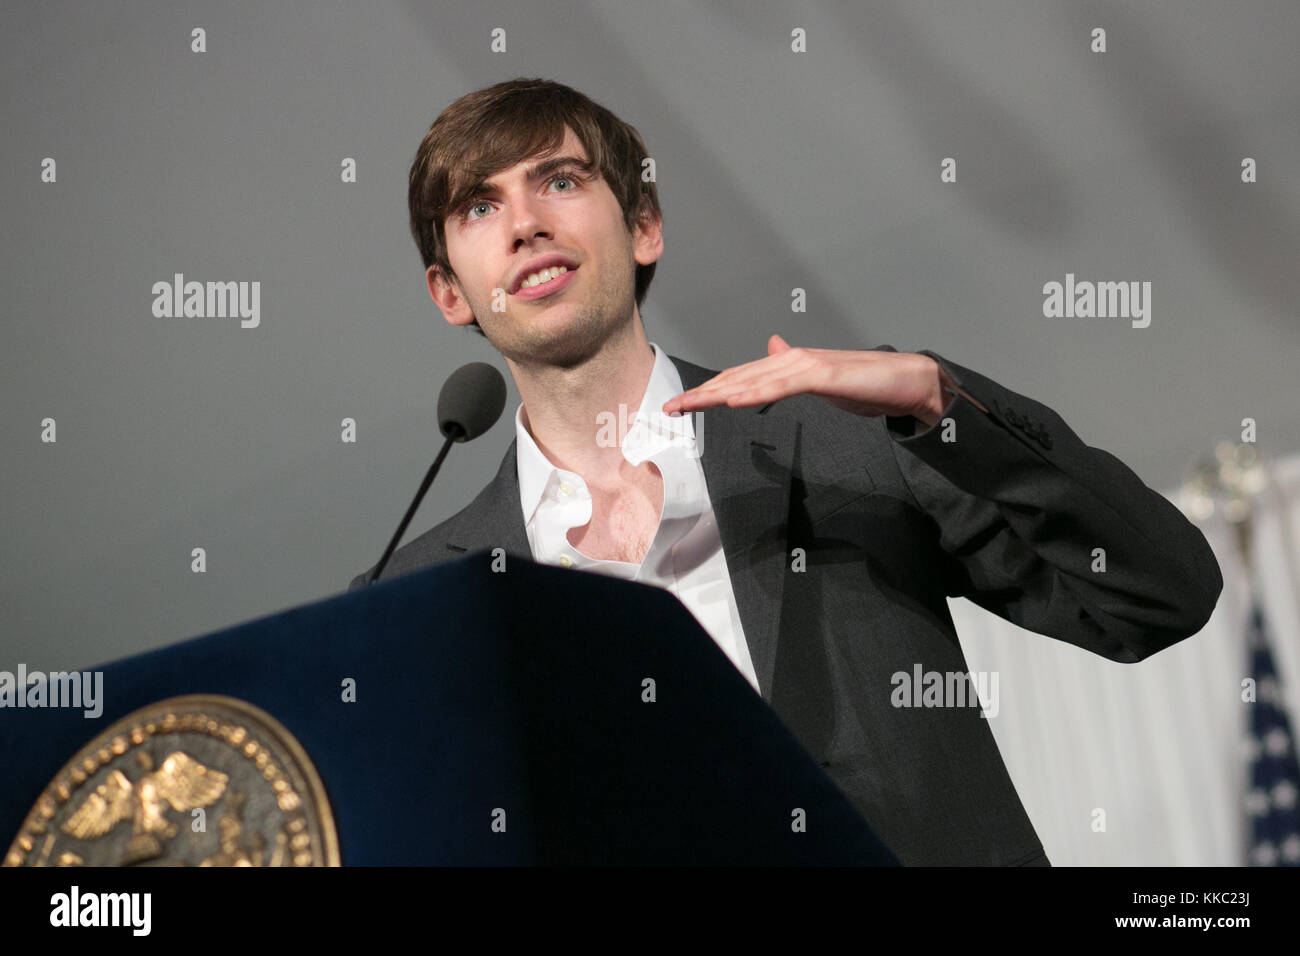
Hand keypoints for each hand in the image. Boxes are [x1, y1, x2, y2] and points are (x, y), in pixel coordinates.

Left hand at [662, 335, 952, 427]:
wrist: (909, 380)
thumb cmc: (868, 385)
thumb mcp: (821, 382)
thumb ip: (793, 373)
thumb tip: (772, 349)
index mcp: (789, 365)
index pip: (740, 378)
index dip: (708, 390)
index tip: (682, 405)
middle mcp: (792, 359)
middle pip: (737, 377)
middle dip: (701, 392)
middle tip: (669, 408)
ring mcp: (806, 365)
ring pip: (752, 380)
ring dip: (717, 392)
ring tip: (689, 404)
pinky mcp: (823, 375)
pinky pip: (782, 386)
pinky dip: (755, 392)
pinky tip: (732, 400)